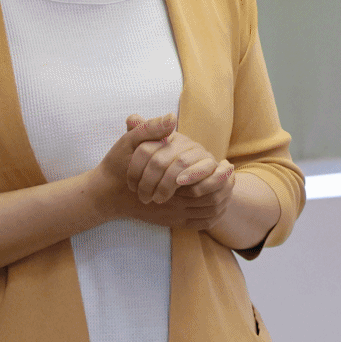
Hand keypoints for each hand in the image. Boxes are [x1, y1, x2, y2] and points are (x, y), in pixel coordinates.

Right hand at [86, 115, 235, 230]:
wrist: (106, 194)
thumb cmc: (117, 165)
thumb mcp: (130, 142)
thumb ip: (150, 129)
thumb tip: (171, 118)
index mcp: (166, 180)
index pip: (201, 180)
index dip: (218, 174)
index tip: (228, 164)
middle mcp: (171, 200)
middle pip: (208, 199)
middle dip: (225, 188)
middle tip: (234, 175)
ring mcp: (172, 213)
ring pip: (206, 212)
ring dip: (221, 201)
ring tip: (230, 188)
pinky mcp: (170, 221)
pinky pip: (198, 223)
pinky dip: (212, 215)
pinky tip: (218, 204)